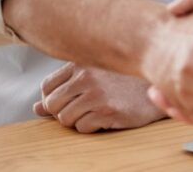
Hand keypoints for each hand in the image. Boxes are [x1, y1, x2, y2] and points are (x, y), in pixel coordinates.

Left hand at [33, 62, 165, 132]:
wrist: (156, 88)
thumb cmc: (123, 82)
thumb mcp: (93, 78)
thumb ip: (63, 89)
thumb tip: (36, 108)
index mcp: (81, 64)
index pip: (46, 87)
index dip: (52, 100)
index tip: (67, 102)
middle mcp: (86, 77)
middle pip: (52, 105)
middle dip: (62, 112)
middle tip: (80, 110)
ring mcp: (97, 94)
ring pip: (64, 118)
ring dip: (76, 120)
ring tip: (94, 112)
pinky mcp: (108, 111)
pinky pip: (82, 127)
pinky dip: (90, 127)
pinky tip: (104, 117)